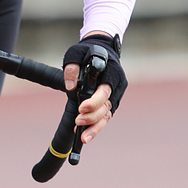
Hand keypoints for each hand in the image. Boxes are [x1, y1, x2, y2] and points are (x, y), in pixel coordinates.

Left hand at [62, 32, 126, 146]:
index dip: (94, 102)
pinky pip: (104, 117)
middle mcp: (116, 86)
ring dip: (95, 128)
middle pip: (106, 106)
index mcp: (112, 73)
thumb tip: (70, 86)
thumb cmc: (88, 52)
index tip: (82, 107)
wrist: (100, 50)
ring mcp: (114, 96)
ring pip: (106, 116)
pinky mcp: (109, 103)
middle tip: (78, 121)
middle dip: (92, 117)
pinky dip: (95, 127)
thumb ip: (72, 67)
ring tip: (83, 138)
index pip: (105, 91)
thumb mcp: (76, 53)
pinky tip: (85, 135)